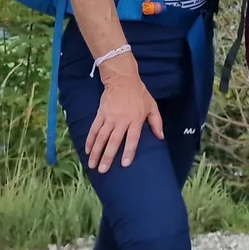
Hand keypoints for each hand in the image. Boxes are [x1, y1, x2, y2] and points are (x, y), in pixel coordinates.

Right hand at [85, 57, 163, 173]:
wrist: (122, 79)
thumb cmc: (139, 94)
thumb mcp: (152, 106)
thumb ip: (156, 122)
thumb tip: (161, 137)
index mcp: (135, 120)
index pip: (132, 139)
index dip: (129, 151)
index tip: (125, 164)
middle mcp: (121, 120)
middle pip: (114, 141)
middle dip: (108, 156)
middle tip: (103, 170)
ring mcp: (109, 117)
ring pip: (101, 137)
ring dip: (96, 152)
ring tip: (92, 165)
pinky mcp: (100, 113)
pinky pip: (94, 129)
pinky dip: (90, 140)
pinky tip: (87, 150)